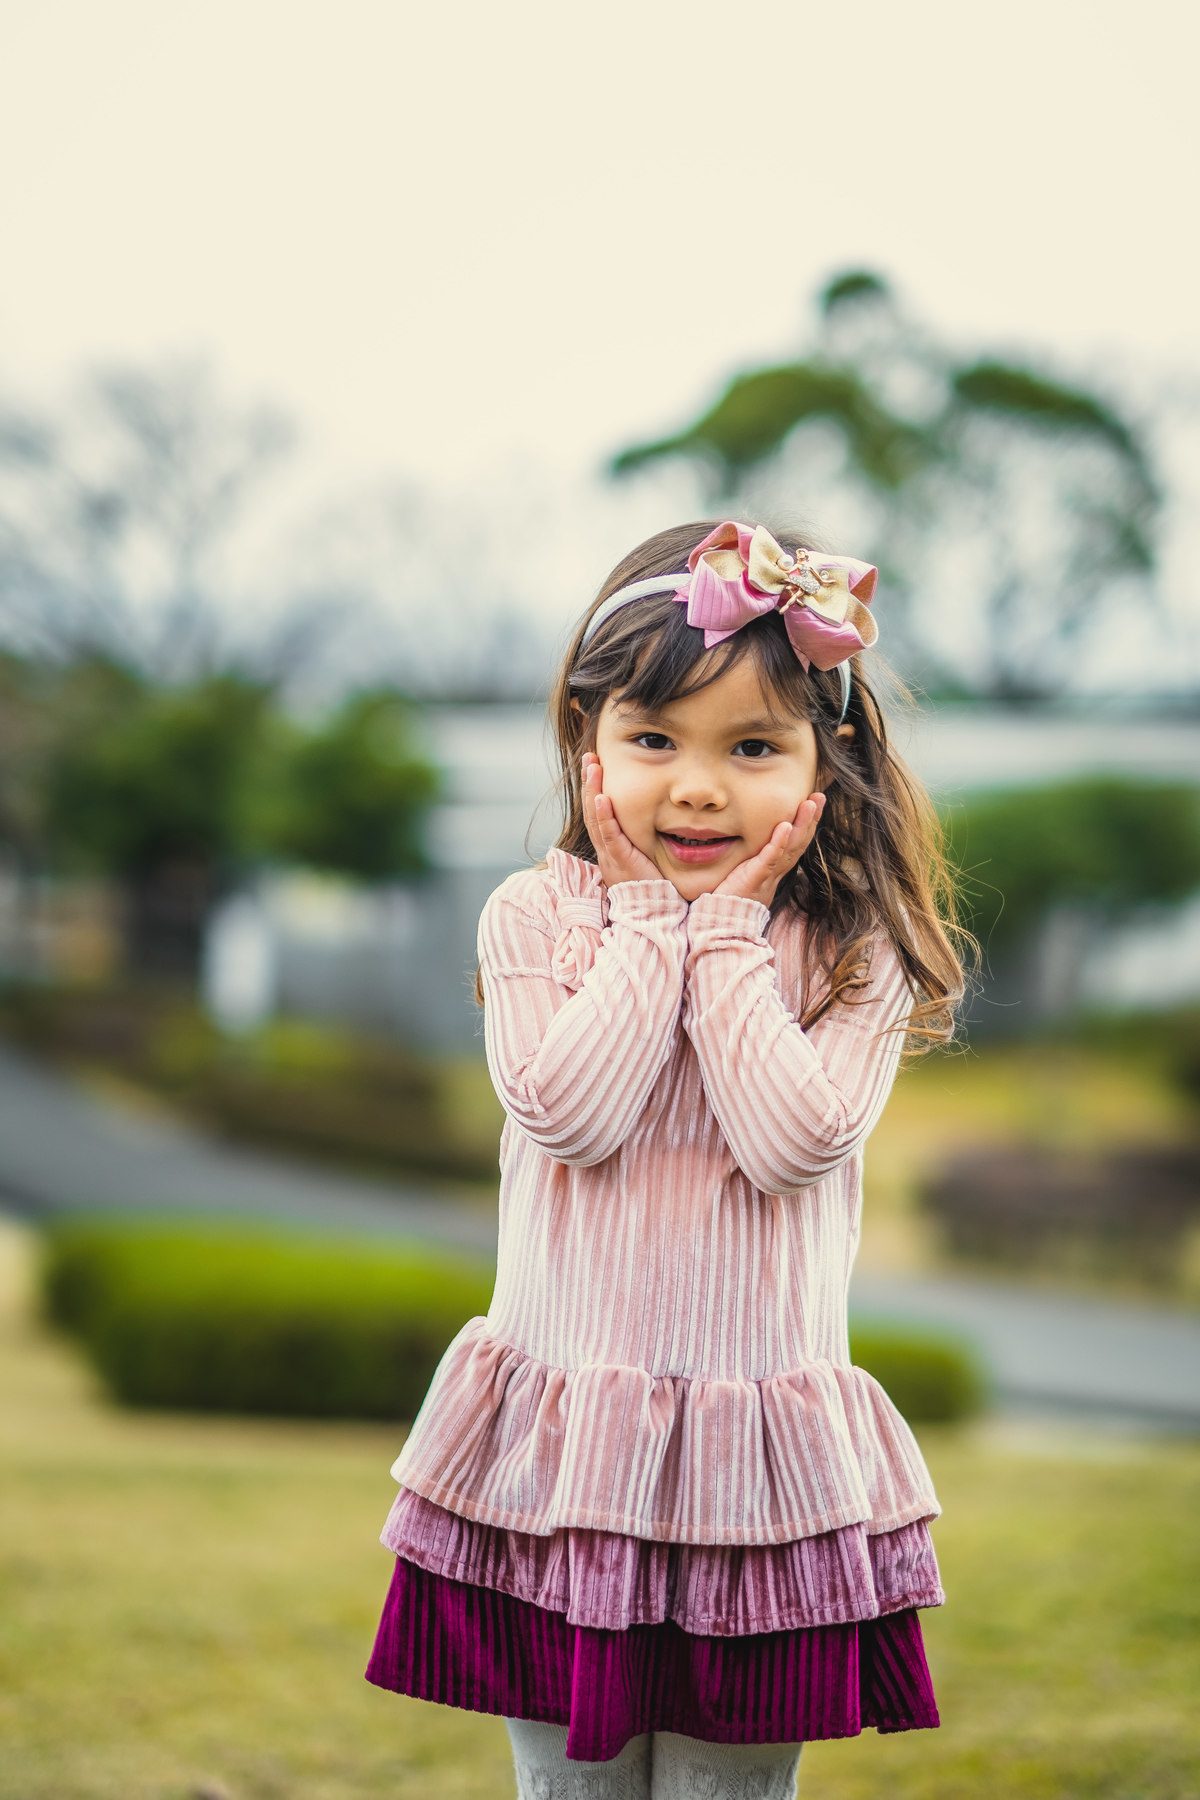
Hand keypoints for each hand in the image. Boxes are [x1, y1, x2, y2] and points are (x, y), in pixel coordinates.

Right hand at [581, 753, 661, 888]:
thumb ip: (650, 841)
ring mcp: (611, 856)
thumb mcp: (649, 860)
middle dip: (591, 782)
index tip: (598, 767)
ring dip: (593, 790)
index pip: (600, 814)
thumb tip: (666, 820)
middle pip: (593, 811)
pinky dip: (604, 816)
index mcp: (613, 849)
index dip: (597, 790)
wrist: (654, 916)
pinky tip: (602, 797)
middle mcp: (607, 851)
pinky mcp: (620, 862)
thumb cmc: (657, 890)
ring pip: (596, 818)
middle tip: (590, 758)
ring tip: (592, 766)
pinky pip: (609, 836)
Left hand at [712, 794, 825, 907]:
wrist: (725, 922)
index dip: (808, 821)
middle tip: (820, 796)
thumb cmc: (735, 895)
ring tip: (808, 804)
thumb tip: (758, 837)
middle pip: (800, 840)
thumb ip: (755, 855)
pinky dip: (778, 842)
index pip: (797, 840)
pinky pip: (770, 858)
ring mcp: (769, 873)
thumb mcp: (748, 870)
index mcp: (776, 865)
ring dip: (801, 824)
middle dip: (812, 818)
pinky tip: (784, 826)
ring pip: (791, 847)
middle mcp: (777, 868)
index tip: (815, 800)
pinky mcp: (756, 877)